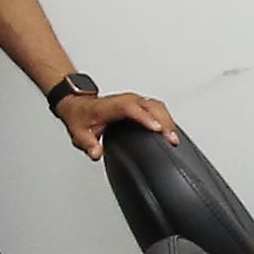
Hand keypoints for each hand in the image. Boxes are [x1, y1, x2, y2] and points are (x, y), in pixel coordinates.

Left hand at [55, 84, 179, 157]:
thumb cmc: (82, 118)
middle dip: (163, 121)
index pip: (130, 108)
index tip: (157, 129)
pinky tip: (170, 130)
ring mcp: (134, 101)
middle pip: (149, 105)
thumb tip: (96, 152)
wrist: (79, 107)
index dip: (145, 117)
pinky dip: (166, 118)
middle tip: (171, 139)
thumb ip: (88, 144)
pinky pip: (157, 108)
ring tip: (174, 138)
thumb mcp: (79, 134)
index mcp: (109, 106)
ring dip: (168, 120)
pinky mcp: (140, 104)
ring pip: (156, 105)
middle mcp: (124, 101)